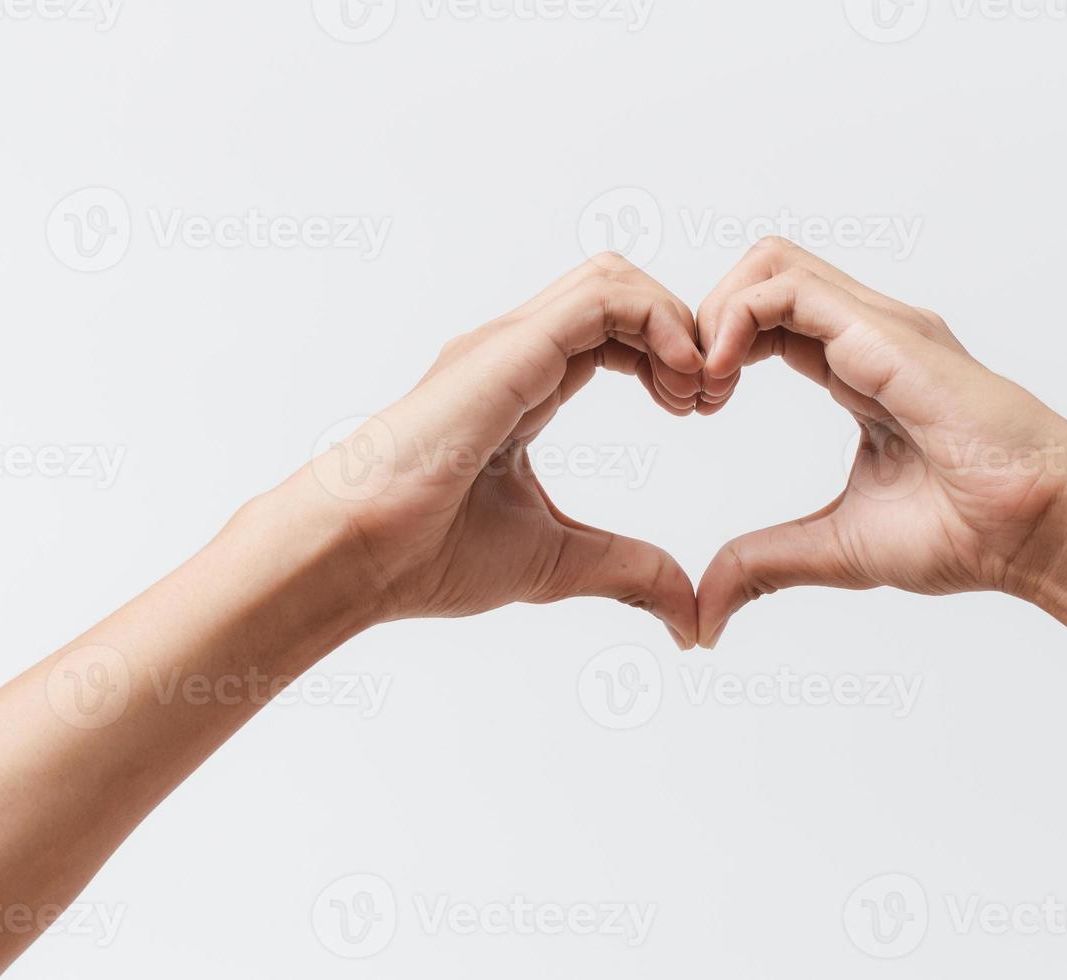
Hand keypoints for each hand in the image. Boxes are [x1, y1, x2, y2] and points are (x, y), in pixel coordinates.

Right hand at [292, 254, 704, 647]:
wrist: (358, 557)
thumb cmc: (429, 555)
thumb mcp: (560, 561)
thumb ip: (628, 571)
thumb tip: (687, 615)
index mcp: (524, 385)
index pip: (612, 332)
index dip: (670, 356)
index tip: (699, 411)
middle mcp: (517, 353)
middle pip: (619, 291)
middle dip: (681, 330)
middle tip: (708, 398)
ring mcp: (509, 344)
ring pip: (614, 279)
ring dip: (674, 322)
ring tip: (694, 390)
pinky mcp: (510, 349)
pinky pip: (603, 299)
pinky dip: (657, 323)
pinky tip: (677, 384)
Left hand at [693, 239, 1066, 646]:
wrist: (1038, 532)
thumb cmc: (967, 534)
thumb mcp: (834, 549)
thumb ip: (765, 564)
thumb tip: (706, 612)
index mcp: (857, 370)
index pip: (767, 321)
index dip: (715, 350)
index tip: (694, 409)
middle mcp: (866, 336)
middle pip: (762, 275)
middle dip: (704, 319)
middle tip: (688, 393)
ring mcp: (879, 326)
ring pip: (771, 263)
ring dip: (716, 313)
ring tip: (705, 385)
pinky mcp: (885, 333)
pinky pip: (789, 288)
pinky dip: (736, 319)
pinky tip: (725, 378)